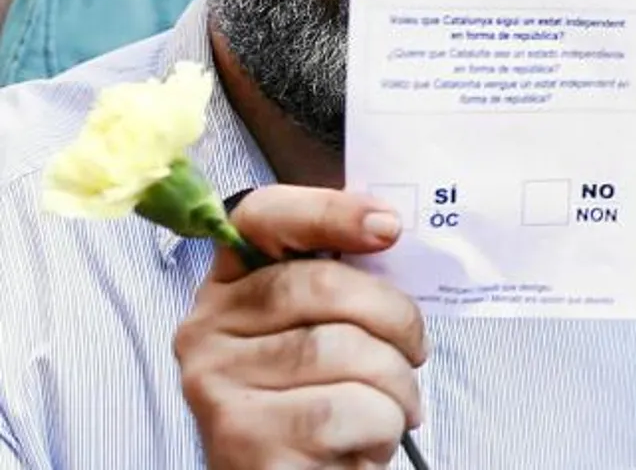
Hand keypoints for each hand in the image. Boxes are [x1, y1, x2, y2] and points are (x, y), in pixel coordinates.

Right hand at [176, 187, 426, 469]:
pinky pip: (347, 408)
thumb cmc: (325, 401)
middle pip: (325, 285)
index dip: (329, 210)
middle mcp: (205, 330)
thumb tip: (387, 228)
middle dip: (396, 318)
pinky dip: (381, 424)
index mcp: (229, 287)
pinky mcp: (242, 438)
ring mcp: (216, 384)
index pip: (261, 217)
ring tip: (392, 404)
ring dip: (396, 382)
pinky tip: (366, 440)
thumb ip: (344, 281)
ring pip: (345, 350)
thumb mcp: (330, 329)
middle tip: (416, 351)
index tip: (389, 226)